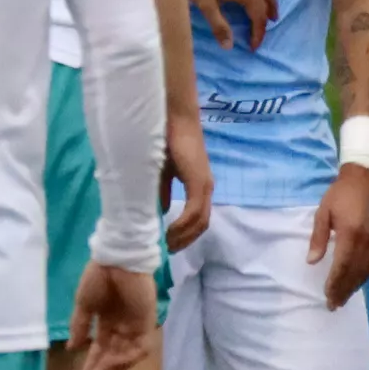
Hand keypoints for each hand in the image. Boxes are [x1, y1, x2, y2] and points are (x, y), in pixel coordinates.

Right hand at [73, 261, 159, 369]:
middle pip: (115, 353)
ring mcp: (136, 324)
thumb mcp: (84, 305)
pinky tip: (113, 363)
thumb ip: (80, 326)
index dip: (94, 362)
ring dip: (114, 367)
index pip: (103, 347)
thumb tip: (72, 348)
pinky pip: (141, 346)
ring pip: (128, 354)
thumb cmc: (100, 277)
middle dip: (103, 369)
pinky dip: (128, 357)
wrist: (117, 259)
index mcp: (109, 320)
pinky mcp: (147, 322)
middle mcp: (123, 325)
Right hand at [160, 111, 214, 255]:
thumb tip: (162, 211)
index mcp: (199, 186)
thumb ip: (163, 192)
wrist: (173, 119)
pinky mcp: (198, 182)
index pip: (199, 218)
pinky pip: (193, 211)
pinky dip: (182, 224)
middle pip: (202, 225)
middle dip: (186, 241)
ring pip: (199, 221)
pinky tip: (169, 231)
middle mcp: (206, 188)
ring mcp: (204, 185)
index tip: (170, 244)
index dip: (186, 234)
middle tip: (168, 250)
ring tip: (167, 244)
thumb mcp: (163, 173)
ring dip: (183, 236)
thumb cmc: (167, 141)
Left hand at [310, 162, 368, 308]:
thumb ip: (319, 237)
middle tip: (334, 305)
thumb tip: (312, 261)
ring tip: (344, 298)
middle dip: (344, 290)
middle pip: (355, 272)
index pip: (342, 266)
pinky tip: (358, 282)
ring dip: (355, 286)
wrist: (367, 176)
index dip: (334, 283)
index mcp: (350, 234)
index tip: (326, 297)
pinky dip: (365, 276)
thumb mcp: (323, 212)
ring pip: (366, 270)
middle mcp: (366, 241)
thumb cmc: (340, 193)